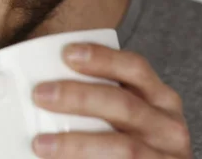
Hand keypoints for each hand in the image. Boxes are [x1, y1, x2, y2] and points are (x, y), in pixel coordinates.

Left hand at [31, 43, 192, 157]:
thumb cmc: (119, 139)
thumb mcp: (116, 115)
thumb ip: (91, 98)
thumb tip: (35, 87)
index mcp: (157, 97)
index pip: (134, 67)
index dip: (102, 58)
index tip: (67, 53)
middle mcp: (166, 124)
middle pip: (123, 104)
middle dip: (79, 97)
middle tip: (40, 95)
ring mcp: (164, 156)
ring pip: (123, 147)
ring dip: (77, 144)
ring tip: (41, 144)